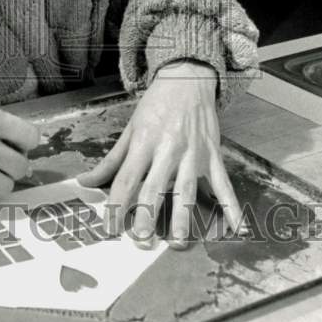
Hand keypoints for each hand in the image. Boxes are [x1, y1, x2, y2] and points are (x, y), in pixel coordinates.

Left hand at [77, 60, 247, 248]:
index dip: (116, 204)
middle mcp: (168, 149)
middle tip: (141, 239)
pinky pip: (223, 184)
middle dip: (148, 214)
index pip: (126, 178)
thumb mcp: (130, 129)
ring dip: (184, 216)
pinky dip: (231, 206)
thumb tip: (85, 182)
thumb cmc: (156, 105)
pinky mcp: (212, 155)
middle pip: (155, 186)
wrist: (187, 80)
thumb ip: (110, 160)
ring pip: (187, 189)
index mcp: (144, 142)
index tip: (110, 227)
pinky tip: (236, 228)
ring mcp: (193, 153)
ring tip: (178, 241)